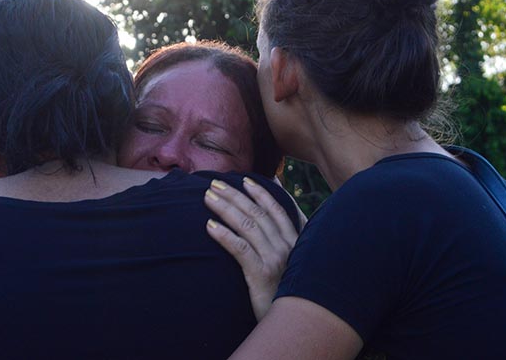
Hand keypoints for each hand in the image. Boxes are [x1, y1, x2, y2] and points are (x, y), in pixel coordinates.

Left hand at [205, 177, 300, 320]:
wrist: (296, 325)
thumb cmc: (291, 295)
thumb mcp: (296, 265)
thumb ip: (290, 243)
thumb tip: (282, 223)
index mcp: (297, 241)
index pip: (277, 209)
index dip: (260, 193)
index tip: (244, 180)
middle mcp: (288, 246)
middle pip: (257, 213)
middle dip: (235, 195)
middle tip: (215, 184)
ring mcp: (276, 259)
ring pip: (247, 225)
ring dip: (225, 208)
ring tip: (208, 198)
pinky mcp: (262, 274)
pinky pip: (240, 249)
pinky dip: (224, 234)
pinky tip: (209, 226)